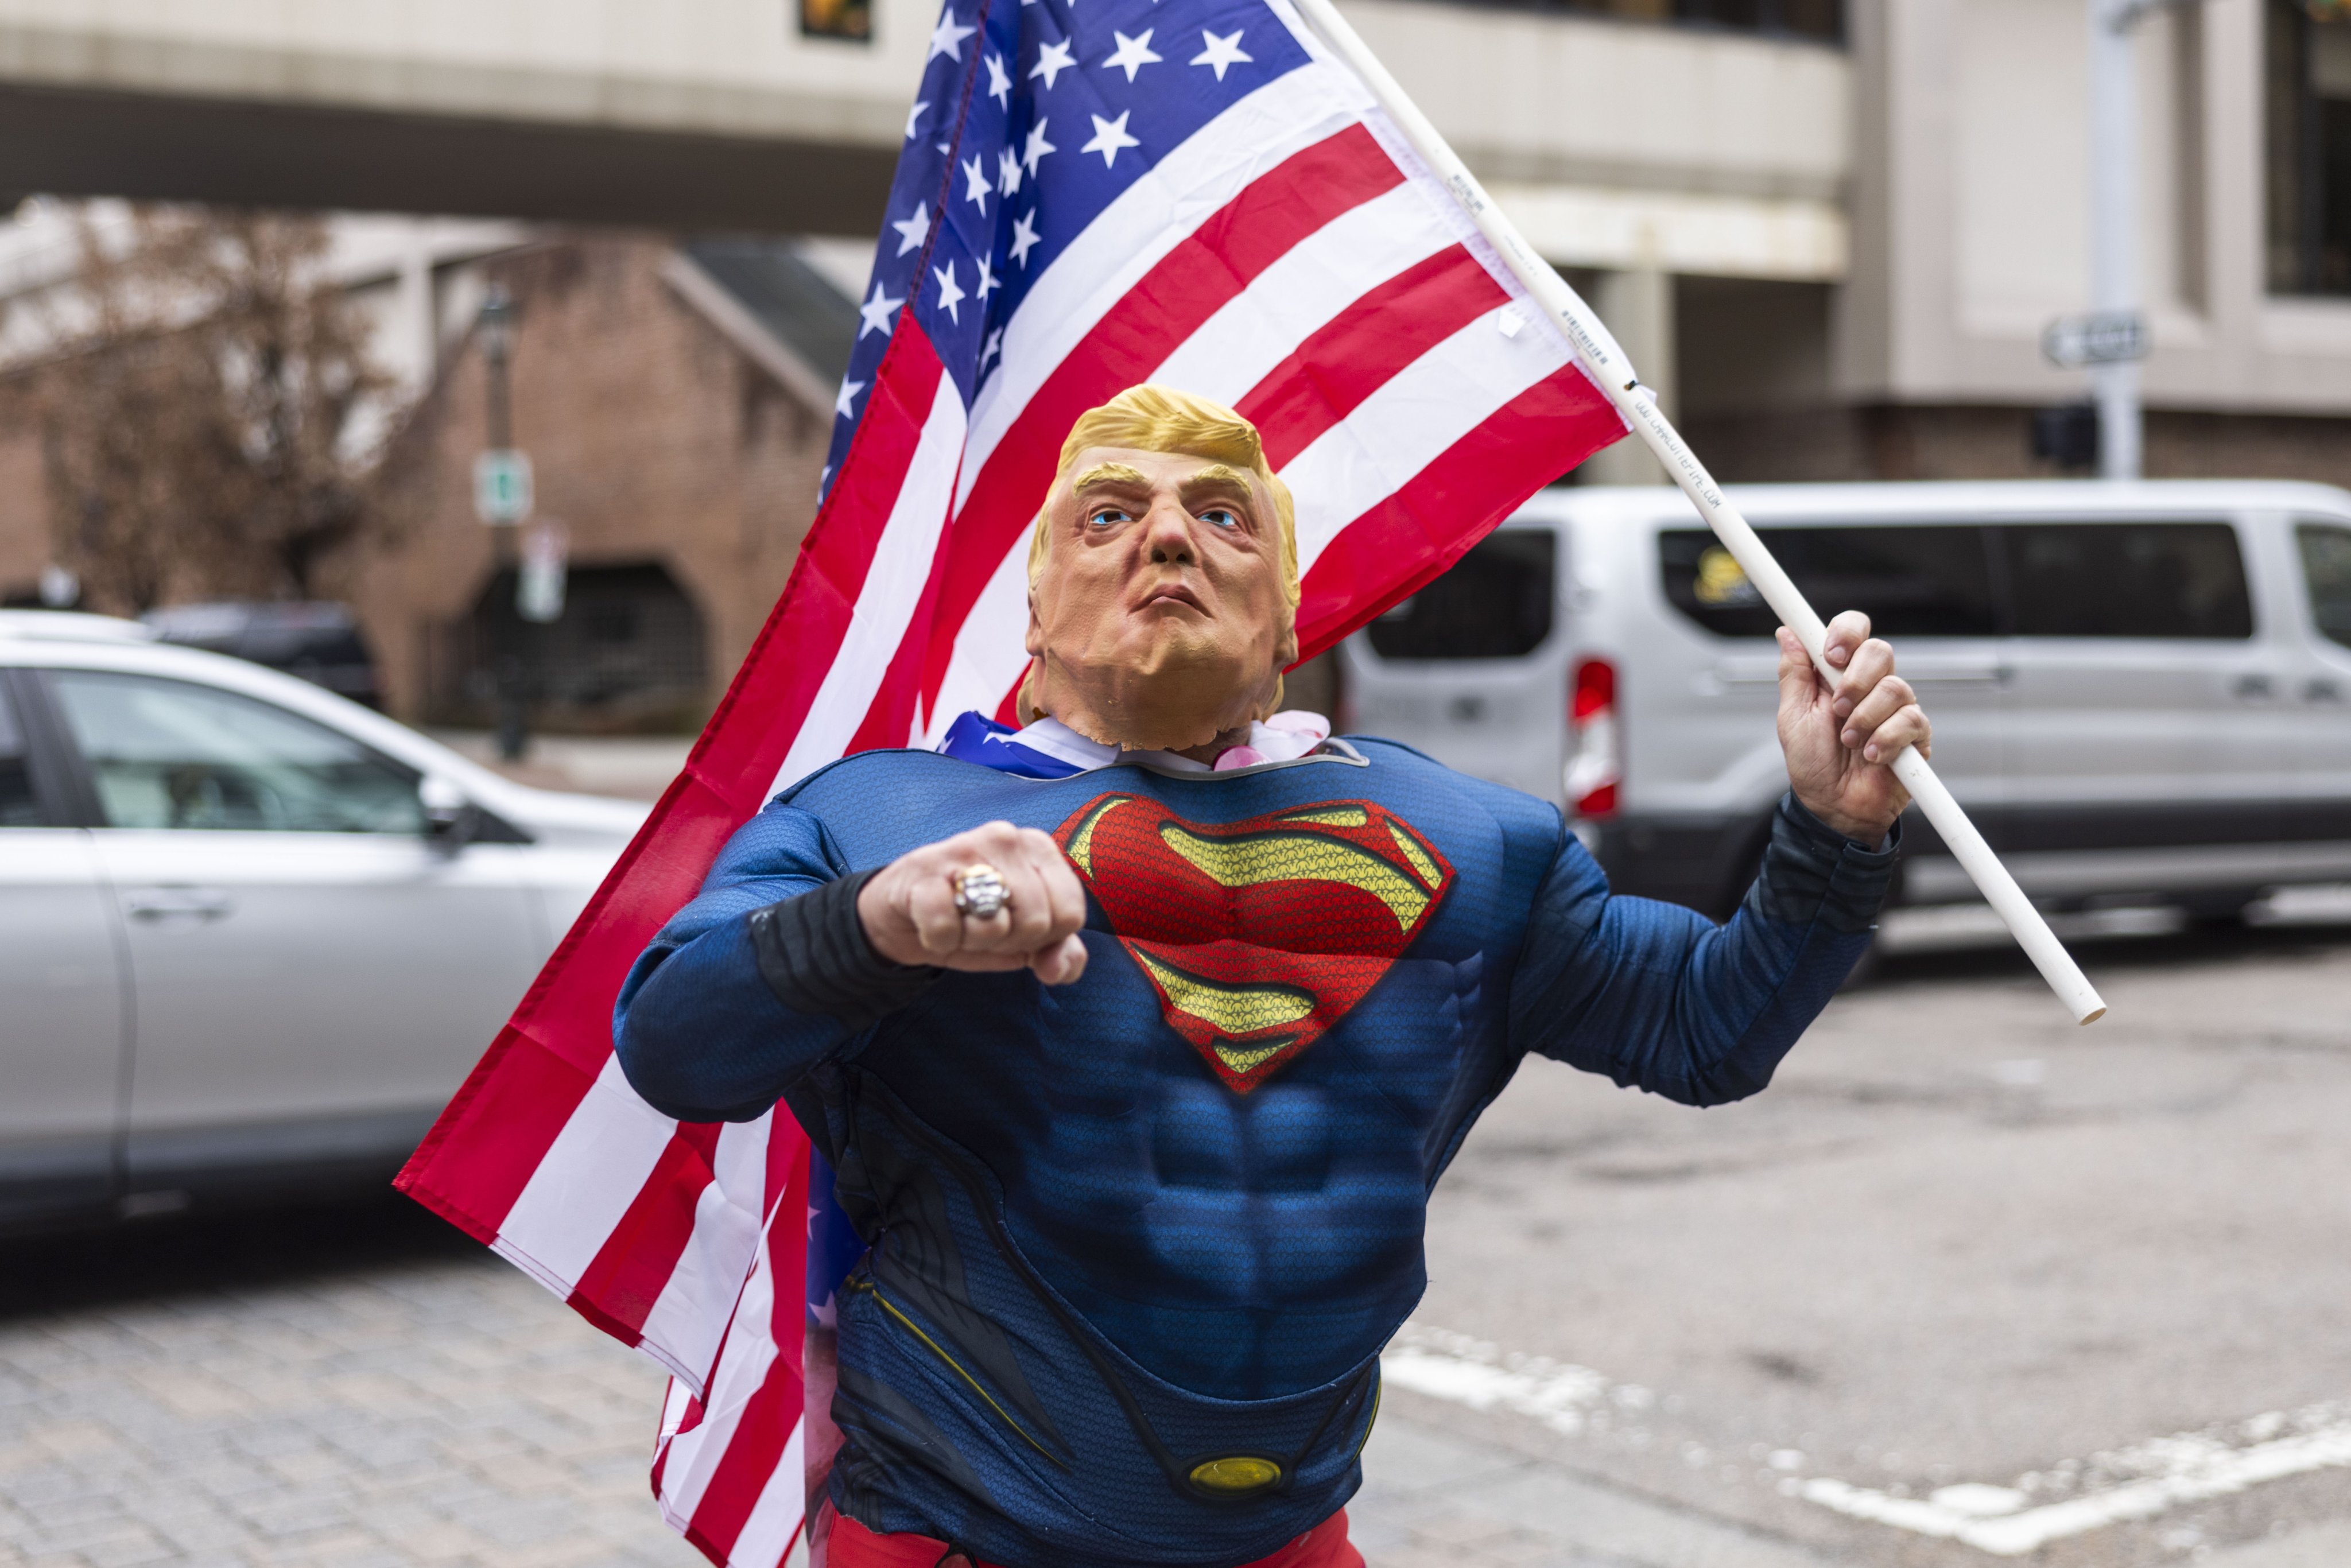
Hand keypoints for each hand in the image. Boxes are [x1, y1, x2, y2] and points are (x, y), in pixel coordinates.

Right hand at [857, 820, 1089, 983]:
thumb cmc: (973, 918)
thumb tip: (1056, 969)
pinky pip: (946, 927)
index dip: (1044, 938)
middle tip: (983, 925)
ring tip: (959, 921)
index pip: (1071, 913)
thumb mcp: (1026, 939)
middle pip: (1037, 922)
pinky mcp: (923, 868)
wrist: (904, 911)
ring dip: (973, 941)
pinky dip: (939, 940)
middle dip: (1009, 941)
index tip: (1017, 925)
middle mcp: (1007, 837)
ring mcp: (964, 848)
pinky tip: (933, 923)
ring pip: (994, 925)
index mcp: (1040, 848)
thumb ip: (1061, 953)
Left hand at [1775, 611, 1930, 844]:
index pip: (1854, 630)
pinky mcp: (1916, 734)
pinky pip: (1911, 720)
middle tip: (1838, 709)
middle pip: (1879, 651)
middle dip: (1855, 681)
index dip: (1847, 632)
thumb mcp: (1793, 718)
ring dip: (1865, 718)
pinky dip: (1886, 739)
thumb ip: (1794, 674)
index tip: (1832, 654)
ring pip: (1896, 687)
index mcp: (1841, 674)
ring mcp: (1897, 708)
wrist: (1833, 807)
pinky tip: (1872, 756)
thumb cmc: (1813, 763)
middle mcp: (1871, 685)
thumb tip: (1788, 633)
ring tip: (1850, 742)